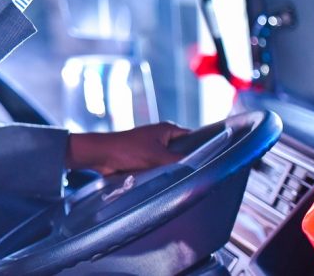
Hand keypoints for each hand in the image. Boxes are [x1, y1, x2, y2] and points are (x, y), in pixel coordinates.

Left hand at [65, 122, 189, 174]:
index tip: (211, 160)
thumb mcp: (157, 157)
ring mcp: (153, 148)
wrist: (102, 155)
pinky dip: (162, 174)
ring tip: (184, 181)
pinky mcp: (144, 159)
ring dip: (172, 170)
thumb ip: (178, 162)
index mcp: (167, 129)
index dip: (201, 147)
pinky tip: (169, 183)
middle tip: (198, 175)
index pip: (192, 137)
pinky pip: (159, 168)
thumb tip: (197, 168)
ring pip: (170, 161)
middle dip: (186, 162)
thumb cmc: (127, 151)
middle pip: (182, 151)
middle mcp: (161, 137)